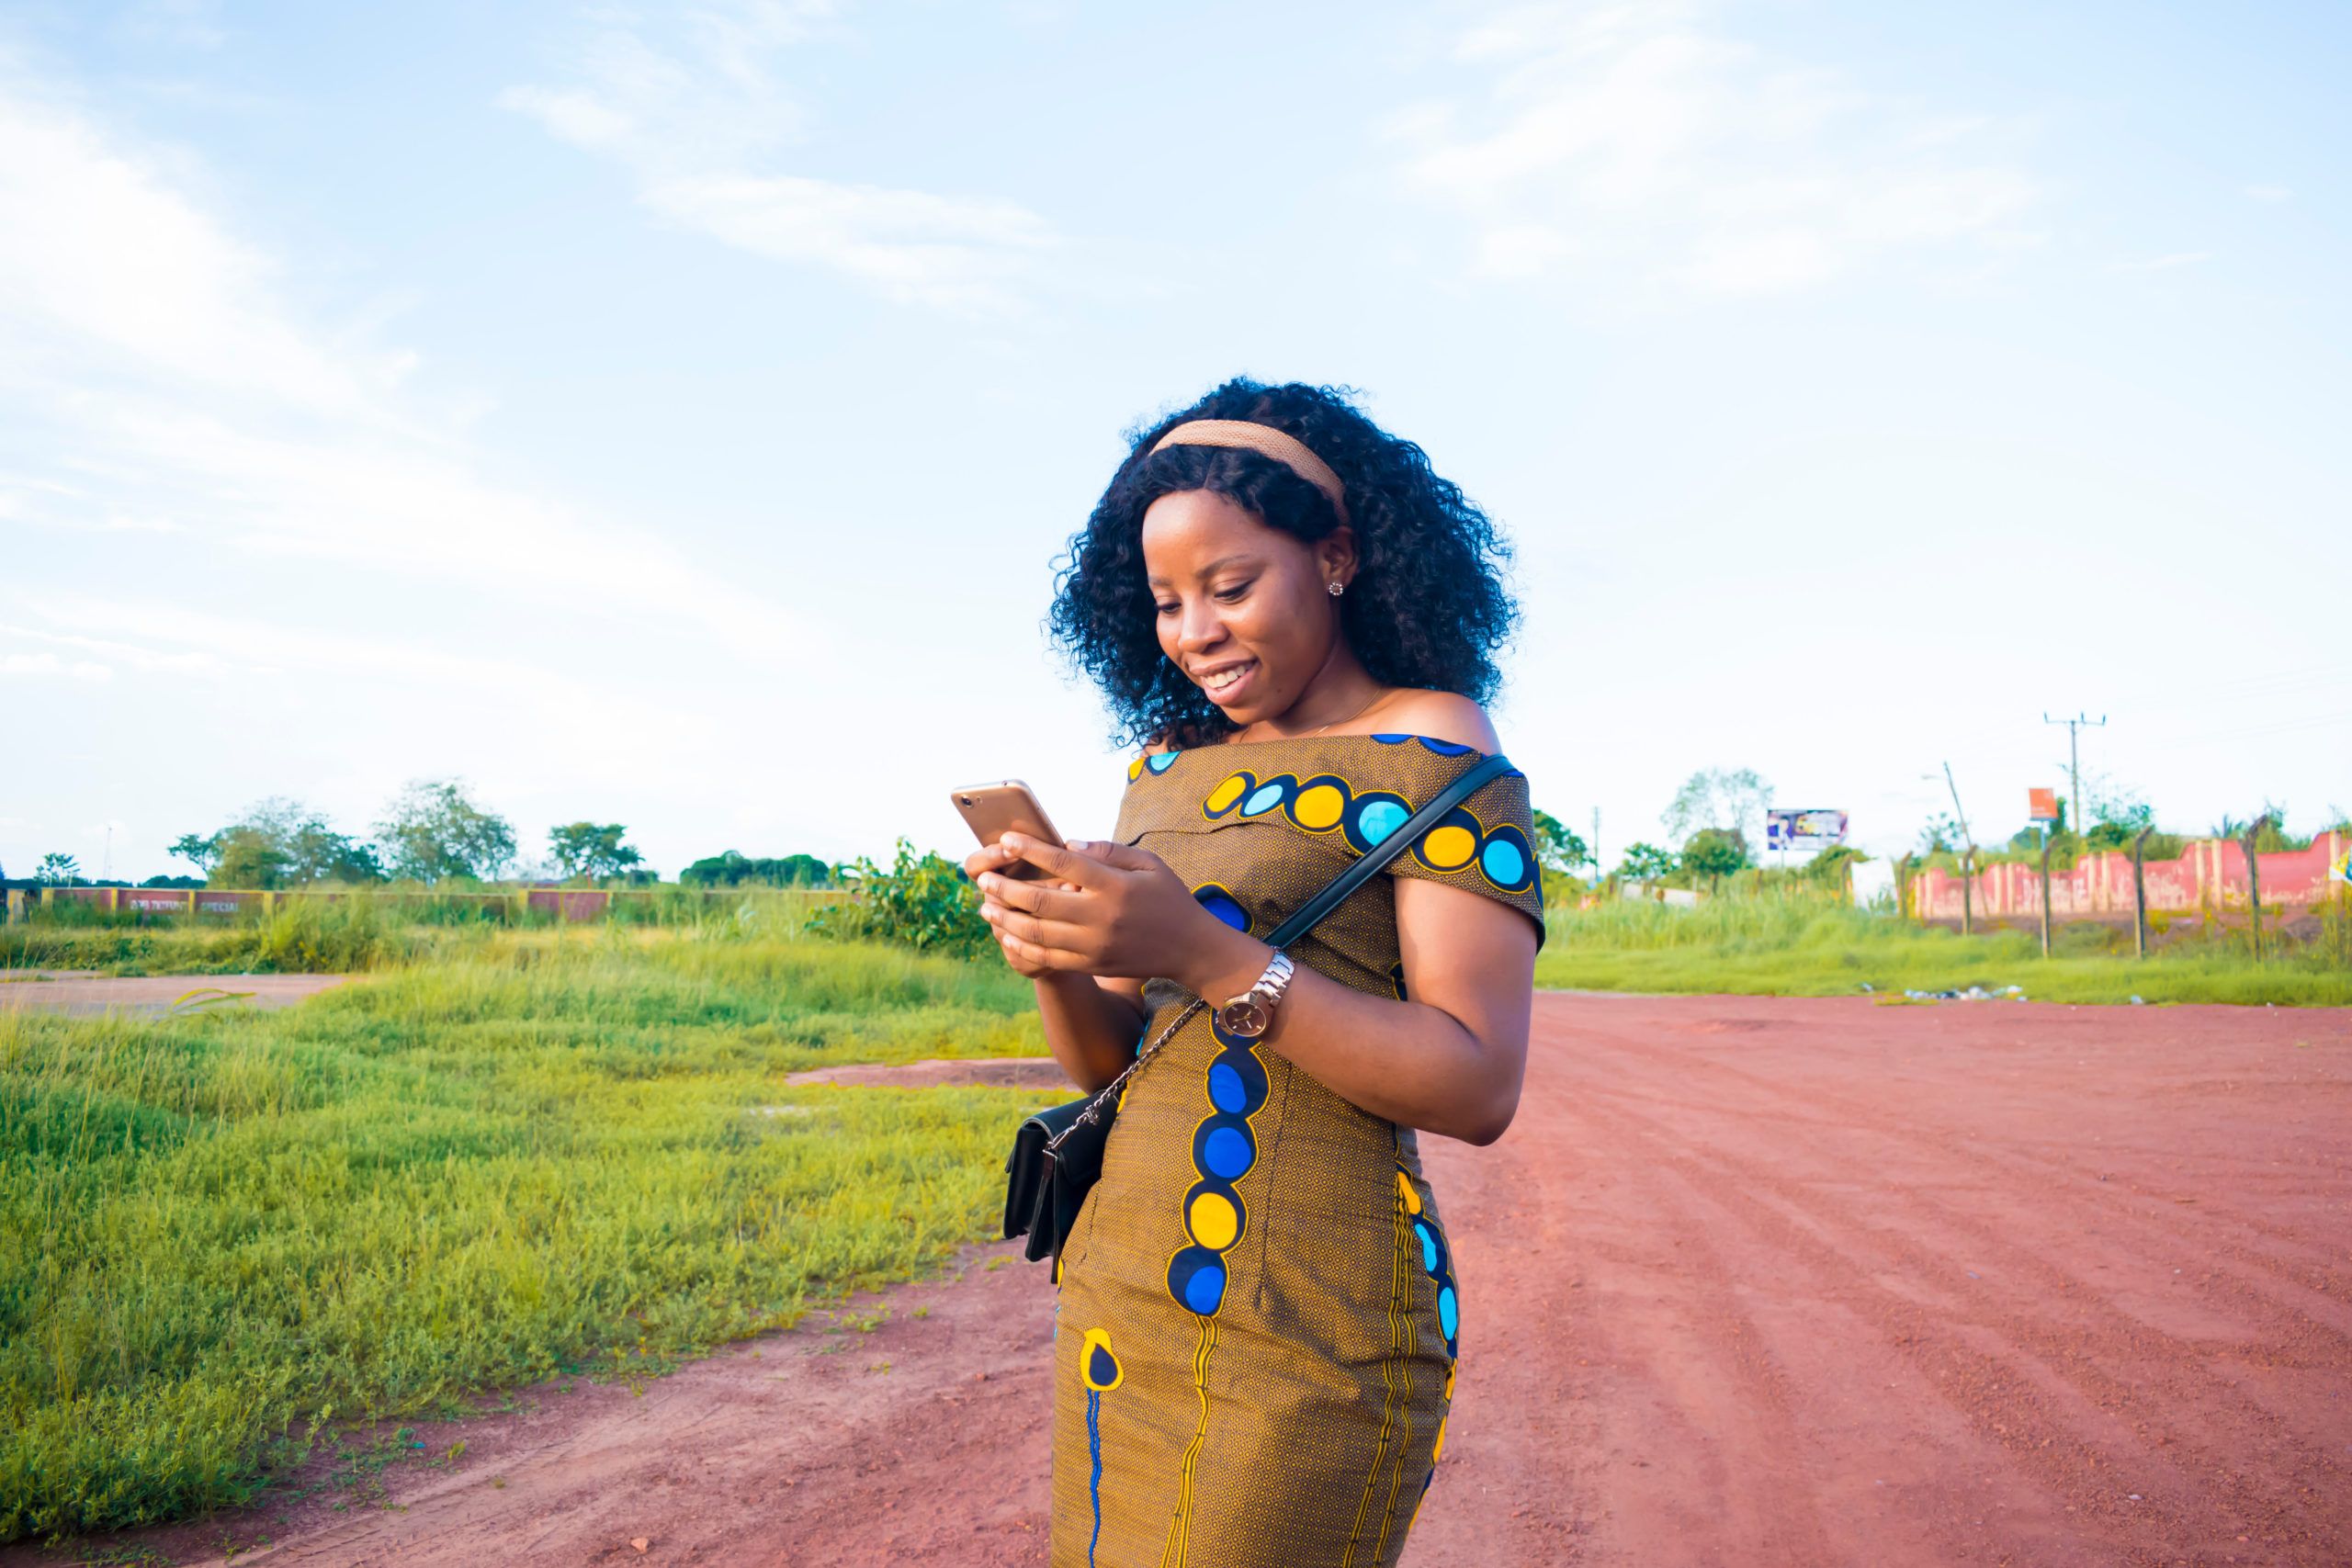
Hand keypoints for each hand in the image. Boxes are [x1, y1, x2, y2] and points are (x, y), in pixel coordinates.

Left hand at [975, 834, 1265, 992]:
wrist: (1189, 948)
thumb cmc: (1168, 897)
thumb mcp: (1149, 862)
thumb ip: (1108, 850)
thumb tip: (1067, 843)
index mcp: (1115, 885)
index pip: (1063, 862)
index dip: (1031, 850)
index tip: (1006, 840)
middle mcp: (1102, 916)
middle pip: (1040, 900)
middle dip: (1005, 887)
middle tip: (983, 877)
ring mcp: (1095, 945)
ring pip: (1036, 933)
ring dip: (1005, 918)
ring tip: (985, 905)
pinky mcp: (1091, 965)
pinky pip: (1047, 956)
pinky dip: (1021, 945)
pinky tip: (1006, 933)